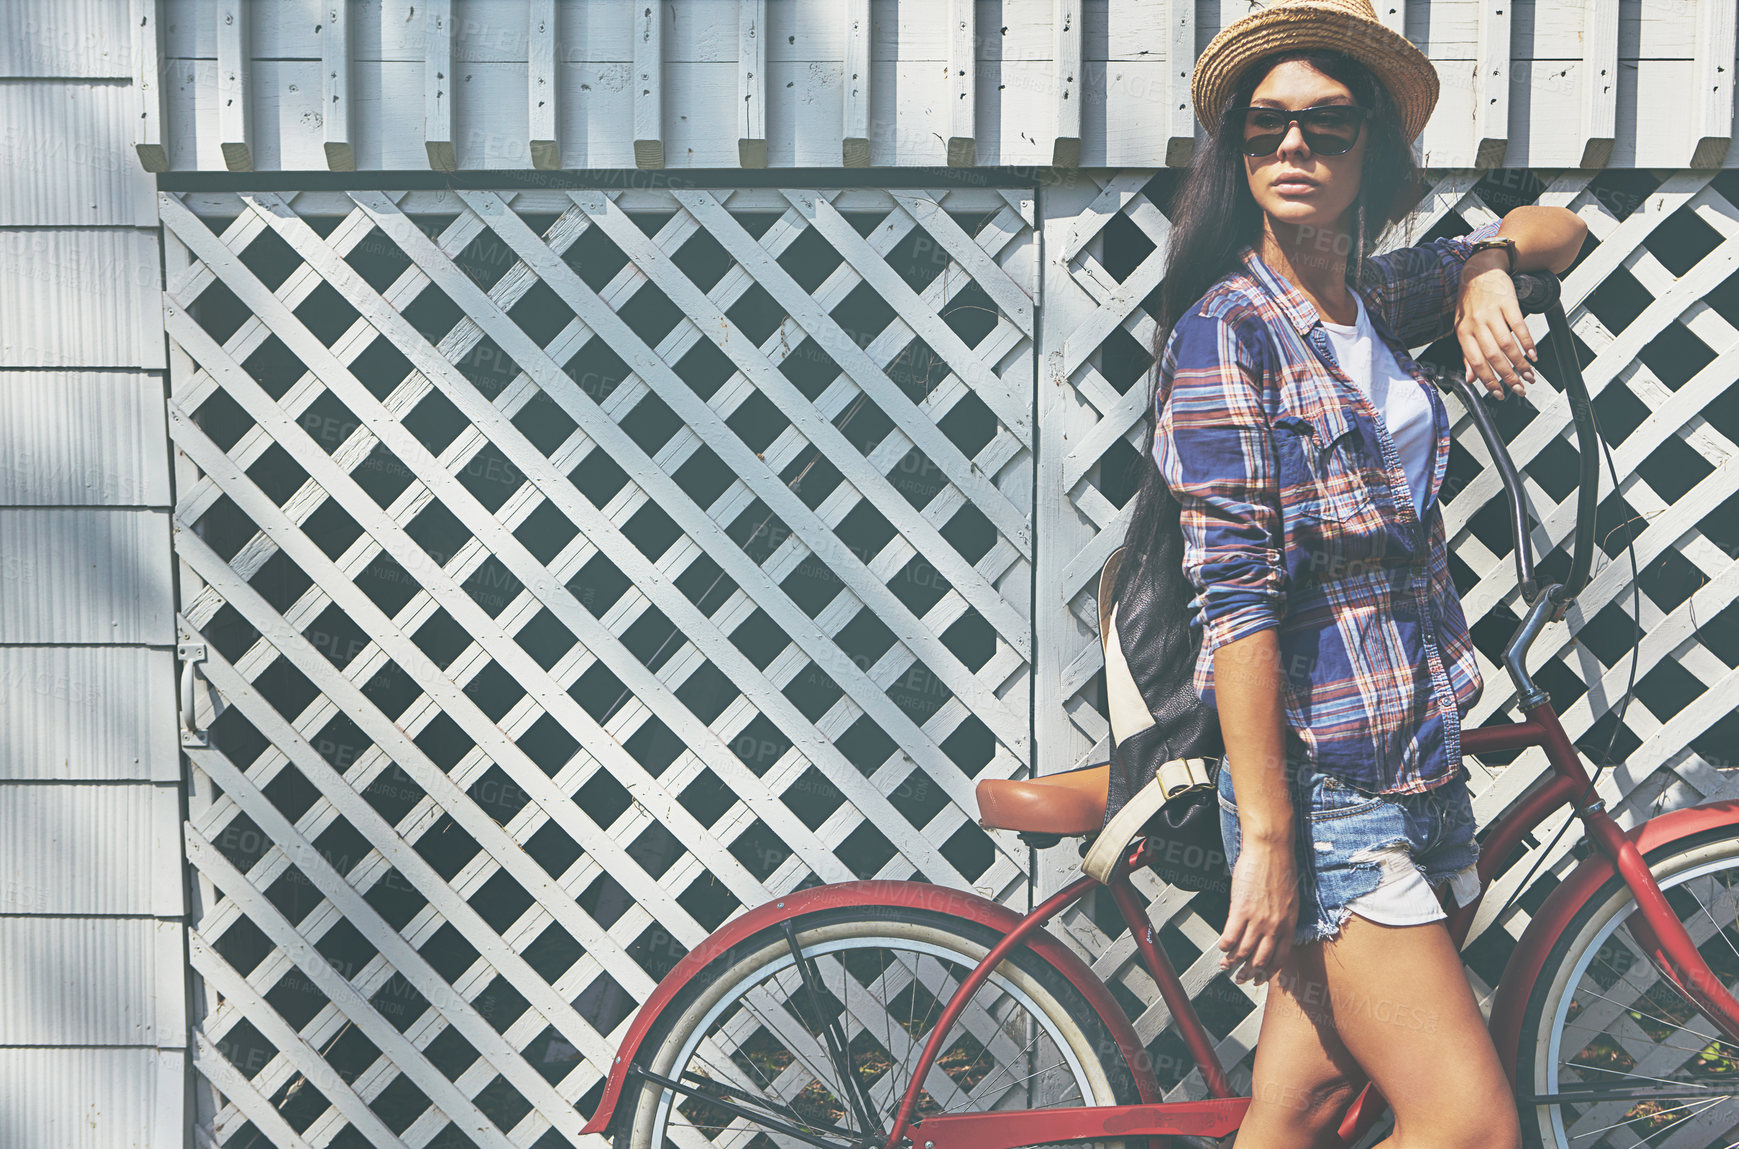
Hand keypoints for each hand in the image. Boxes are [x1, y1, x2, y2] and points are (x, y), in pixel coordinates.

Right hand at [1217, 837, 1297, 984]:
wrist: (1271, 850)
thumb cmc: (1280, 868)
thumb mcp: (1289, 899)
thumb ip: (1282, 918)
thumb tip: (1273, 930)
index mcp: (1288, 924)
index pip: (1280, 958)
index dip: (1269, 971)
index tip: (1261, 978)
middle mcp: (1275, 926)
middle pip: (1260, 959)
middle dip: (1249, 973)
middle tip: (1241, 978)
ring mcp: (1258, 919)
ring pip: (1244, 951)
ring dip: (1233, 962)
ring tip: (1226, 966)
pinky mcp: (1241, 910)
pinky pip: (1230, 936)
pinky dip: (1224, 945)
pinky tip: (1221, 947)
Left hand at [1455, 252, 1535, 399]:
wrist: (1479, 270)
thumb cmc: (1470, 300)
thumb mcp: (1462, 326)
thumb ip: (1467, 353)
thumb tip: (1471, 378)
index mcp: (1463, 333)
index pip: (1475, 363)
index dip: (1488, 381)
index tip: (1499, 393)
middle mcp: (1476, 324)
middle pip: (1493, 357)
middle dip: (1508, 376)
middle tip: (1519, 388)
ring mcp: (1492, 313)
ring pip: (1507, 345)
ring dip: (1520, 363)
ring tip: (1529, 374)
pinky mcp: (1507, 303)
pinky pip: (1519, 326)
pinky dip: (1527, 342)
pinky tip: (1533, 354)